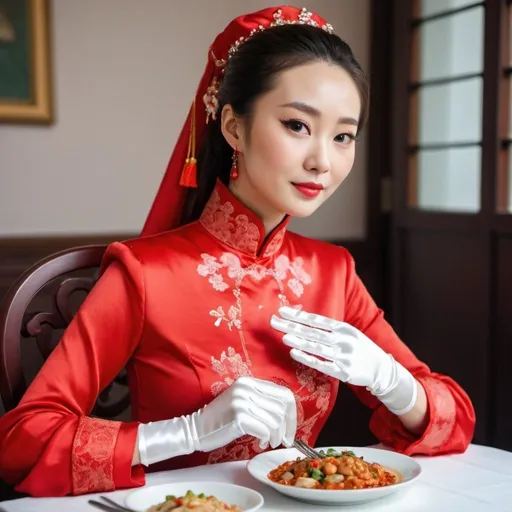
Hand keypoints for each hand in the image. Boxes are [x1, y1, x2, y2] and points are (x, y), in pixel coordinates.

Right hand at [137, 376, 296, 465]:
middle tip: (282, 441)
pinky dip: (266, 439)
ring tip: (268, 442)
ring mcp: (242, 400)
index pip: (283, 393)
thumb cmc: (221, 420)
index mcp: (249, 382)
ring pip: (275, 420)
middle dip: (286, 428)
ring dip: (275, 436)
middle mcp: (246, 388)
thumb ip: (261, 402)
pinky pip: (265, 429)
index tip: (291, 429)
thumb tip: (287, 415)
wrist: (195, 429)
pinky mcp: (238, 416)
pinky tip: (259, 443)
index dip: (292, 413)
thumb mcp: (241, 402)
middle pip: (282, 407)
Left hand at [271, 307, 416, 415]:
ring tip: (283, 336)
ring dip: (298, 341)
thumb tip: (303, 321)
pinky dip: (307, 358)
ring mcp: (343, 356)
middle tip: (274, 321)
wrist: (381, 369)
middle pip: (312, 332)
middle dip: (292, 326)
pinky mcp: (342, 371)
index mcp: (343, 328)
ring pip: (316, 347)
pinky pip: (321, 364)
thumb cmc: (359, 348)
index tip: (282, 311)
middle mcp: (343, 340)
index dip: (298, 315)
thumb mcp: (348, 333)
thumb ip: (329, 329)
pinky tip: (295, 353)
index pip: (316, 320)